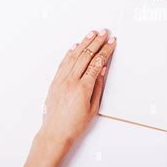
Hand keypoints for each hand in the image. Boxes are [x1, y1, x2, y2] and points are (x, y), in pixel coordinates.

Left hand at [22, 29, 115, 166]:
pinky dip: (70, 52)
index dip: (106, 50)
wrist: (55, 133)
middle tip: (104, 33)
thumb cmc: (74, 124)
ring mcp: (61, 80)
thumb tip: (102, 69)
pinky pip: (63, 62)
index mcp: (83, 88)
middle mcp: (71, 81)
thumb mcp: (93, 107)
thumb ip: (98, 85)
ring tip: (92, 33)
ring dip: (84, 42)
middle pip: (86, 55)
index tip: (112, 42)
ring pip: (74, 55)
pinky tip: (76, 45)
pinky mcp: (54, 81)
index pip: (97, 63)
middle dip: (97, 42)